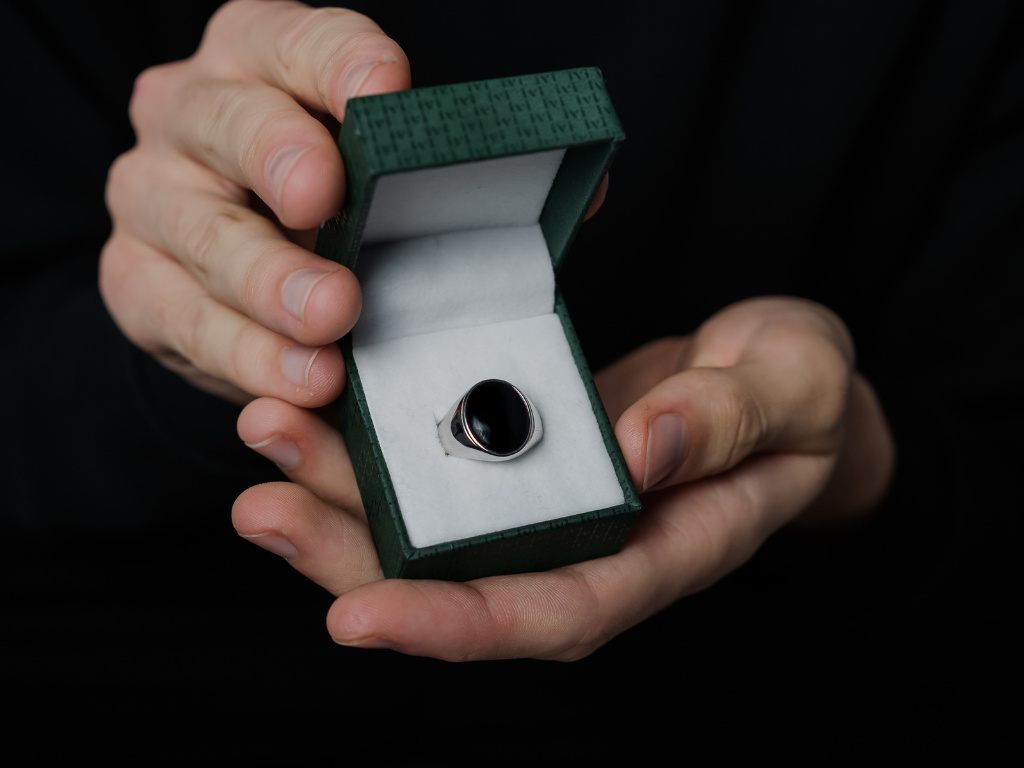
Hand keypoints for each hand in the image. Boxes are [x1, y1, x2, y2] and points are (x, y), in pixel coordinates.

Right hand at [101, 0, 409, 403]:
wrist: (238, 274)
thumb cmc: (324, 208)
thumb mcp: (359, 169)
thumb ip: (384, 166)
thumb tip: (442, 177)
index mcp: (259, 58)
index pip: (301, 42)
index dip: (342, 63)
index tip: (386, 89)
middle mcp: (192, 110)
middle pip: (231, 122)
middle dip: (278, 159)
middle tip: (322, 201)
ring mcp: (152, 192)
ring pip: (205, 234)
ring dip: (268, 283)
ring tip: (326, 321)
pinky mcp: (134, 277)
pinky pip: (189, 319)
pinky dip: (249, 355)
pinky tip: (298, 377)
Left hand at [234, 297, 893, 660]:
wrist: (780, 380)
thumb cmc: (799, 392)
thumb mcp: (792, 387)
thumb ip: (728, 422)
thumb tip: (643, 446)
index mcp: (660, 550)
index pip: (552, 612)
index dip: (456, 625)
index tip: (357, 616)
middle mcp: (590, 542)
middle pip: (460, 578)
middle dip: (355, 555)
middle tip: (261, 505)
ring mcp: (552, 500)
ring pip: (433, 525)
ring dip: (342, 494)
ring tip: (267, 441)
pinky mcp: (527, 453)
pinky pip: (443, 464)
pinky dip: (378, 446)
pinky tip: (319, 410)